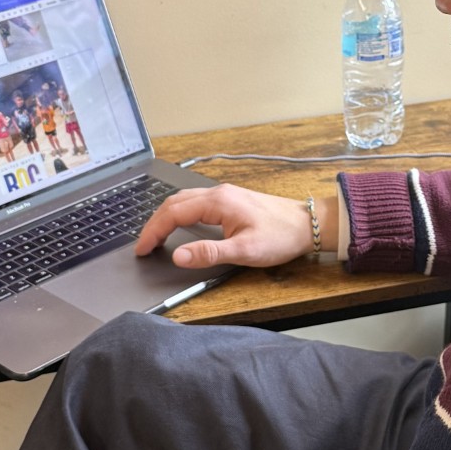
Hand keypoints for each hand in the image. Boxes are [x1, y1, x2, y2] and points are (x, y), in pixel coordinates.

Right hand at [135, 184, 337, 270]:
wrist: (308, 225)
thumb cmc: (281, 236)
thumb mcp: (245, 251)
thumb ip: (209, 253)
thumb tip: (179, 256)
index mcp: (218, 202)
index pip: (173, 213)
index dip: (154, 231)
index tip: (142, 249)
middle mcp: (218, 193)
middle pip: (174, 203)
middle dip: (154, 222)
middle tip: (143, 244)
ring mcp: (225, 195)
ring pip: (184, 200)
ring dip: (166, 216)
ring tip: (155, 236)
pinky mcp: (231, 200)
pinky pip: (195, 202)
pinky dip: (179, 213)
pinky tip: (179, 225)